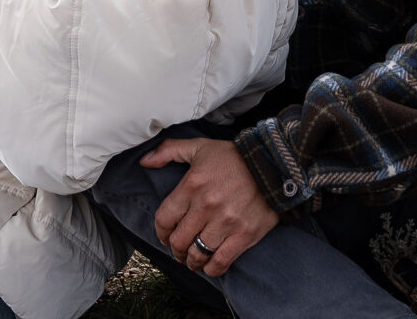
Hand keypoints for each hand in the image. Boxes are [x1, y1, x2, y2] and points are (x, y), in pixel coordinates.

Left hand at [141, 137, 278, 276]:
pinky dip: (211, 269)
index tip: (165, 235)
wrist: (272, 164)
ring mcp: (225, 222)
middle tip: (179, 249)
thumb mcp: (199, 147)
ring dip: (191, 261)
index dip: (161, 232)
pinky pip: (220, 263)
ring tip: (192, 259)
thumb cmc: (233, 156)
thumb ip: (169, 150)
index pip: (164, 219)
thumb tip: (144, 161)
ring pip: (196, 255)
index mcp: (192, 185)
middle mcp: (205, 206)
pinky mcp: (243, 235)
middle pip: (178, 241)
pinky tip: (209, 265)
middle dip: (175, 249)